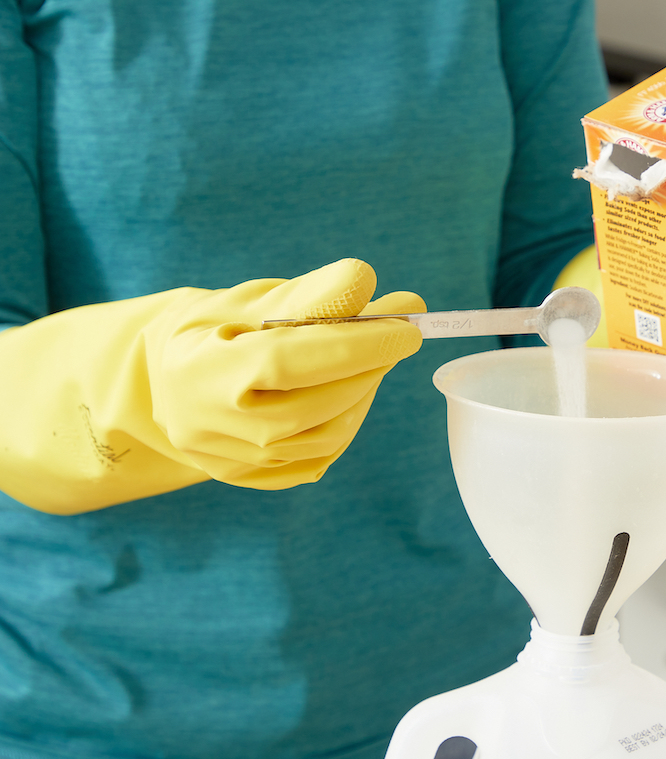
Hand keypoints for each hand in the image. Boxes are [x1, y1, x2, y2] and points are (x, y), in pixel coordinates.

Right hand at [144, 258, 423, 488]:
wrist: (165, 381)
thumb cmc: (217, 328)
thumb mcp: (248, 301)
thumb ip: (306, 296)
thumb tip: (365, 279)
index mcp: (201, 370)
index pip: (288, 361)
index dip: (354, 345)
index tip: (406, 327)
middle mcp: (210, 427)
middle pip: (312, 407)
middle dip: (369, 367)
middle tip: (400, 333)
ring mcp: (230, 460)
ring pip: (324, 438)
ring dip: (363, 394)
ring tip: (373, 358)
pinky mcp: (251, 479)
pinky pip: (318, 459)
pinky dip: (346, 422)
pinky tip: (349, 392)